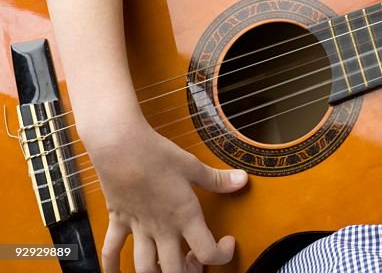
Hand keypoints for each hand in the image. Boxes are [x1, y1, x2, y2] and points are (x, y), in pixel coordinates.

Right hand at [85, 118, 247, 272]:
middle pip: (173, 271)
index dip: (222, 254)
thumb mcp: (192, 165)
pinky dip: (111, 265)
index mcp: (184, 216)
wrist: (121, 147)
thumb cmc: (157, 154)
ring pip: (144, 267)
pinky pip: (111, 250)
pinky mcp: (118, 221)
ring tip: (164, 268)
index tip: (226, 242)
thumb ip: (217, 179)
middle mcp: (161, 228)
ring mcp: (138, 228)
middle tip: (195, 261)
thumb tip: (242, 180)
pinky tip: (114, 272)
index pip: (207, 252)